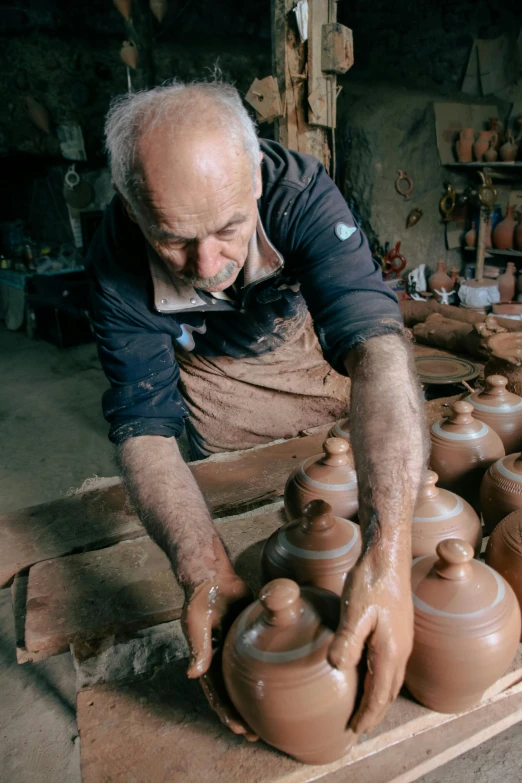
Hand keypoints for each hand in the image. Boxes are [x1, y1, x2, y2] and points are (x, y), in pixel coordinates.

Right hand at [182, 572, 257, 740]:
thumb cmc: (202, 597)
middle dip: (240, 715)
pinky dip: (262, 675)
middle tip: (256, 734)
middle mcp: (219, 658)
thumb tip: (193, 674)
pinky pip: (255, 660)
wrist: (212, 573)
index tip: (240, 730)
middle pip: (230, 693)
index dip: (226, 713)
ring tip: (267, 719)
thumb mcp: (197, 622)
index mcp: (205, 660)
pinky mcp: (247, 637)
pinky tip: (277, 685)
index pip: (216, 694)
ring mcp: (233, 649)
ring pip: (243, 681)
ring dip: (251, 699)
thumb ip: (198, 647)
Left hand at [328, 546, 412, 734]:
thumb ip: (348, 640)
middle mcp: (401, 649)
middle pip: (389, 691)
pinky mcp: (397, 628)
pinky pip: (390, 664)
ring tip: (364, 706)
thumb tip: (338, 667)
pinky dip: (381, 678)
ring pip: (391, 678)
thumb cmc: (371, 580)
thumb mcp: (355, 609)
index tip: (355, 731)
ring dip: (379, 696)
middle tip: (358, 726)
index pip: (380, 695)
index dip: (368, 716)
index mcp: (391, 650)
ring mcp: (402, 638)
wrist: (388, 554)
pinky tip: (368, 672)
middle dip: (375, 711)